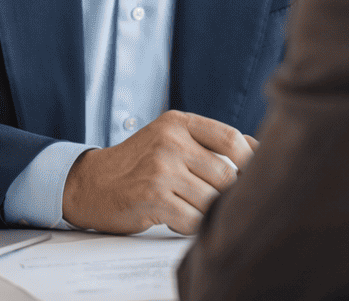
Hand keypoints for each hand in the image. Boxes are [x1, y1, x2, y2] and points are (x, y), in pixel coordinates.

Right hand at [60, 110, 256, 234]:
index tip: (257, 176)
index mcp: (177, 123)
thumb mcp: (170, 139)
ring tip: (188, 206)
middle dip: (226, 194)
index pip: (230, 138)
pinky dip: (190, 225)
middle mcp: (169, 141)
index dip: (251, 160)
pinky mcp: (151, 198)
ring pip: (210, 201)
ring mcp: (160, 169)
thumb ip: (208, 142)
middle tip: (216, 200)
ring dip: (206, 211)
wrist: (91, 183)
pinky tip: (176, 217)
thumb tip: (257, 147)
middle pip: (225, 175)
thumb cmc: (138, 164)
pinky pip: (192, 220)